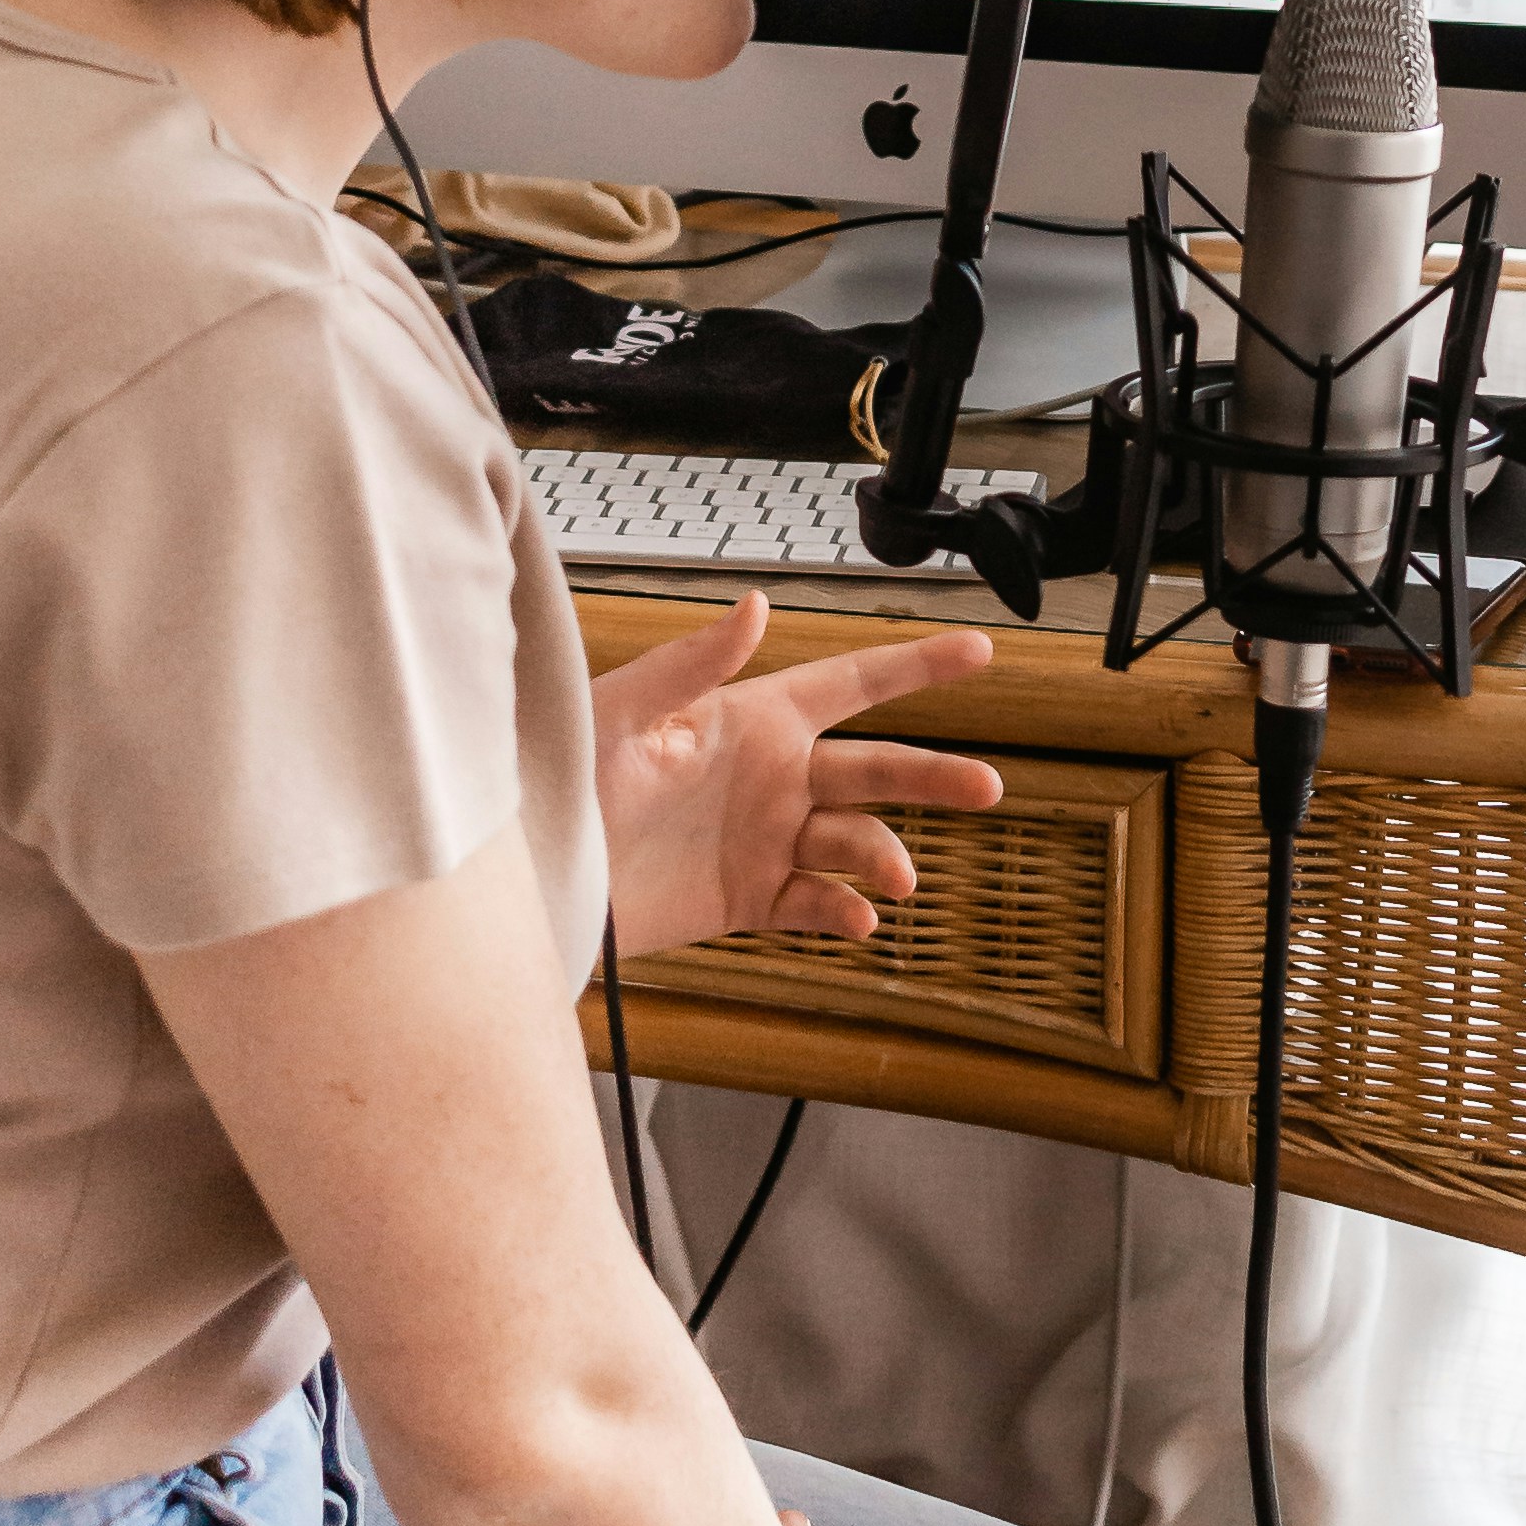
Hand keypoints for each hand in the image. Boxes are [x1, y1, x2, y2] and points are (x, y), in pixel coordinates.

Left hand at [591, 595, 997, 958]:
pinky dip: (844, 913)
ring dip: (885, 858)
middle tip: (988, 787)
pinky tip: (860, 919)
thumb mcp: (624, 713)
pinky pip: (814, 904)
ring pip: (854, 843)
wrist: (537, 874)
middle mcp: (772, 777)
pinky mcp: (748, 898)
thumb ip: (693, 664)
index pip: (852, 683)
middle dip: (935, 776)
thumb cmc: (567, 777)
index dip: (916, 666)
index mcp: (753, 719)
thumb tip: (757, 606)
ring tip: (895, 880)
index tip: (980, 650)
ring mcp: (765, 839)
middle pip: (876, 770)